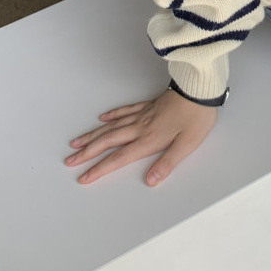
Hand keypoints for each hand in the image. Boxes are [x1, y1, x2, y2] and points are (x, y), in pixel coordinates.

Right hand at [65, 88, 216, 185]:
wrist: (200, 89)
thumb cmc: (197, 116)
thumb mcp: (187, 144)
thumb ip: (168, 163)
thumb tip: (151, 181)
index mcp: (149, 139)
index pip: (119, 157)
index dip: (100, 169)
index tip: (83, 177)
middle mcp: (141, 127)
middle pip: (108, 141)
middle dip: (88, 152)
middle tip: (70, 160)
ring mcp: (143, 114)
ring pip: (112, 126)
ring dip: (93, 135)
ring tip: (77, 142)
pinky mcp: (149, 104)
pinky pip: (125, 110)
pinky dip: (112, 115)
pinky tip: (103, 118)